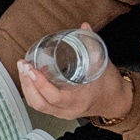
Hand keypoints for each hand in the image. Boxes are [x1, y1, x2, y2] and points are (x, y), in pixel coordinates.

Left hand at [13, 25, 131, 122]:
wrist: (116, 102)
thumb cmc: (110, 85)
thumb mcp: (103, 64)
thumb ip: (92, 45)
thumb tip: (84, 26)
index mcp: (80, 100)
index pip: (54, 97)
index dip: (40, 83)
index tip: (32, 69)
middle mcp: (68, 110)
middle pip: (39, 103)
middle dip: (27, 84)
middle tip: (23, 65)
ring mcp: (62, 113)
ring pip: (37, 104)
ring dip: (27, 87)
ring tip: (23, 68)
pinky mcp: (58, 111)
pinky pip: (40, 103)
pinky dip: (32, 90)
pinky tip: (30, 75)